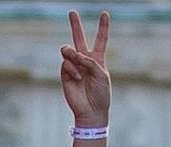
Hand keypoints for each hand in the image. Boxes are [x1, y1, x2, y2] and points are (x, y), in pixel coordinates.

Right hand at [61, 10, 112, 125]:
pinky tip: (77, 77)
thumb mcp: (102, 75)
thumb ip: (90, 62)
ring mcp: (74, 66)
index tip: (105, 14)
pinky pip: (65, 63)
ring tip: (77, 61)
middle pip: (79, 38)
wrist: (91, 111)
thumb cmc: (101, 94)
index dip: (102, 27)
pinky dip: (72, 68)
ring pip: (68, 50)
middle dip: (75, 25)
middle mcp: (85, 60)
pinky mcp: (65, 73)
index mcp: (98, 60)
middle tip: (72, 12)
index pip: (100, 40)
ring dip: (72, 53)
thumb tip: (74, 55)